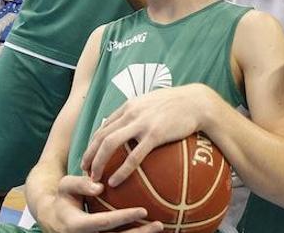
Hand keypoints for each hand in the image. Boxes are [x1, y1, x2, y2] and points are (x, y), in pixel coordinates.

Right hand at [41, 175, 161, 232]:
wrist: (53, 219)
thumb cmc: (63, 198)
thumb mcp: (65, 186)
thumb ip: (80, 184)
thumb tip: (100, 186)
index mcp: (76, 225)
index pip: (103, 223)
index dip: (123, 218)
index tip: (143, 210)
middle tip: (158, 224)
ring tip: (159, 228)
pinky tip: (150, 231)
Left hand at [81, 84, 212, 187]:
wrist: (198, 102)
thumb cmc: (179, 104)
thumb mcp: (154, 102)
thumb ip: (140, 113)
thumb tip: (133, 128)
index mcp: (130, 106)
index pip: (104, 126)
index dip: (93, 143)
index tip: (90, 157)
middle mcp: (131, 113)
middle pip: (101, 135)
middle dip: (89, 154)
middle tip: (84, 171)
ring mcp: (142, 123)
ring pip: (110, 144)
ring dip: (98, 162)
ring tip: (93, 178)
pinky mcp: (154, 134)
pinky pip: (133, 156)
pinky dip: (121, 170)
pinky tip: (115, 181)